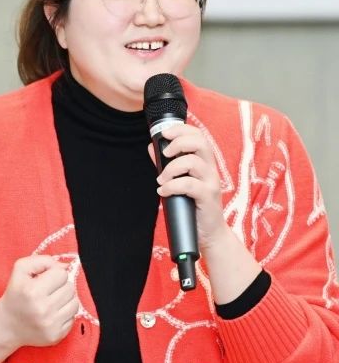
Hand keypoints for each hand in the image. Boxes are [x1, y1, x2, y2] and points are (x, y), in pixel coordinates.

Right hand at [0, 254, 79, 349]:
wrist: (6, 325)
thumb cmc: (16, 294)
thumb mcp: (21, 269)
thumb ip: (43, 260)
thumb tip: (65, 266)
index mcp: (33, 291)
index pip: (62, 274)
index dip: (54, 274)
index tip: (44, 281)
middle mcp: (42, 309)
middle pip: (70, 288)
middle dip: (60, 287)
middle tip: (48, 292)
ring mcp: (50, 324)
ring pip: (75, 303)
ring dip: (65, 300)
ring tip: (52, 302)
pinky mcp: (56, 336)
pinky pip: (73, 318)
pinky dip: (65, 314)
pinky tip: (52, 314)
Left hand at [148, 123, 227, 253]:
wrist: (209, 233)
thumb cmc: (193, 206)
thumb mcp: (178, 181)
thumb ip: (166, 164)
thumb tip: (152, 147)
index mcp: (205, 162)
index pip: (198, 136)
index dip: (182, 129)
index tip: (165, 133)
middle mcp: (211, 169)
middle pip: (200, 142)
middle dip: (178, 142)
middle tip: (164, 153)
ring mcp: (211, 182)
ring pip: (193, 162)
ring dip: (171, 168)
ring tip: (161, 179)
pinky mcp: (208, 196)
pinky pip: (189, 184)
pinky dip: (172, 186)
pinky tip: (164, 192)